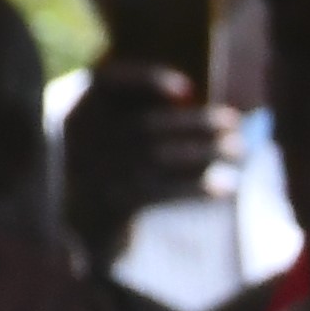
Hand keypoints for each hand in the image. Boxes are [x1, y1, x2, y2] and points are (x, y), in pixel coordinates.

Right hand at [56, 63, 232, 271]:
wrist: (76, 230)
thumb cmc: (103, 169)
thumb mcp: (107, 132)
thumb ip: (135, 108)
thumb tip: (190, 95)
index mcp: (70, 108)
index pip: (106, 82)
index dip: (147, 79)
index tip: (187, 88)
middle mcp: (76, 139)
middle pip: (146, 123)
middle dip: (194, 122)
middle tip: (234, 122)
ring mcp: (91, 175)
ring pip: (158, 156)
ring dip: (204, 151)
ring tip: (239, 149)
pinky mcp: (109, 207)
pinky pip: (161, 192)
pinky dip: (196, 188)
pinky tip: (225, 187)